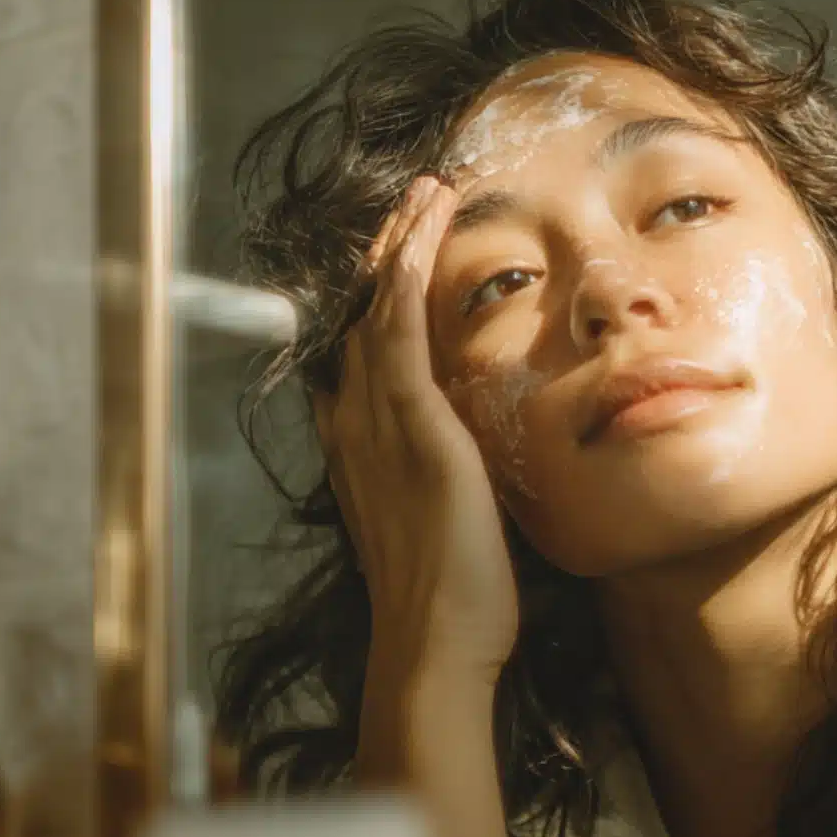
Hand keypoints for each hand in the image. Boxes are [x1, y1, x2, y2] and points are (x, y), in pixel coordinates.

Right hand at [315, 175, 519, 692]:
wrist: (437, 643)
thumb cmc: (455, 604)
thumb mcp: (447, 530)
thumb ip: (451, 488)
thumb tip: (478, 474)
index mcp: (365, 454)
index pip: (366, 358)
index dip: (380, 302)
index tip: (402, 263)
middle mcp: (357, 428)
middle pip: (363, 319)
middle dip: (385, 257)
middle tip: (411, 204)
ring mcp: (377, 421)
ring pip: (377, 306)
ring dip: (398, 244)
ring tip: (424, 193)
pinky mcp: (410, 420)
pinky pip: (400, 321)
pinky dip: (407, 266)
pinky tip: (425, 224)